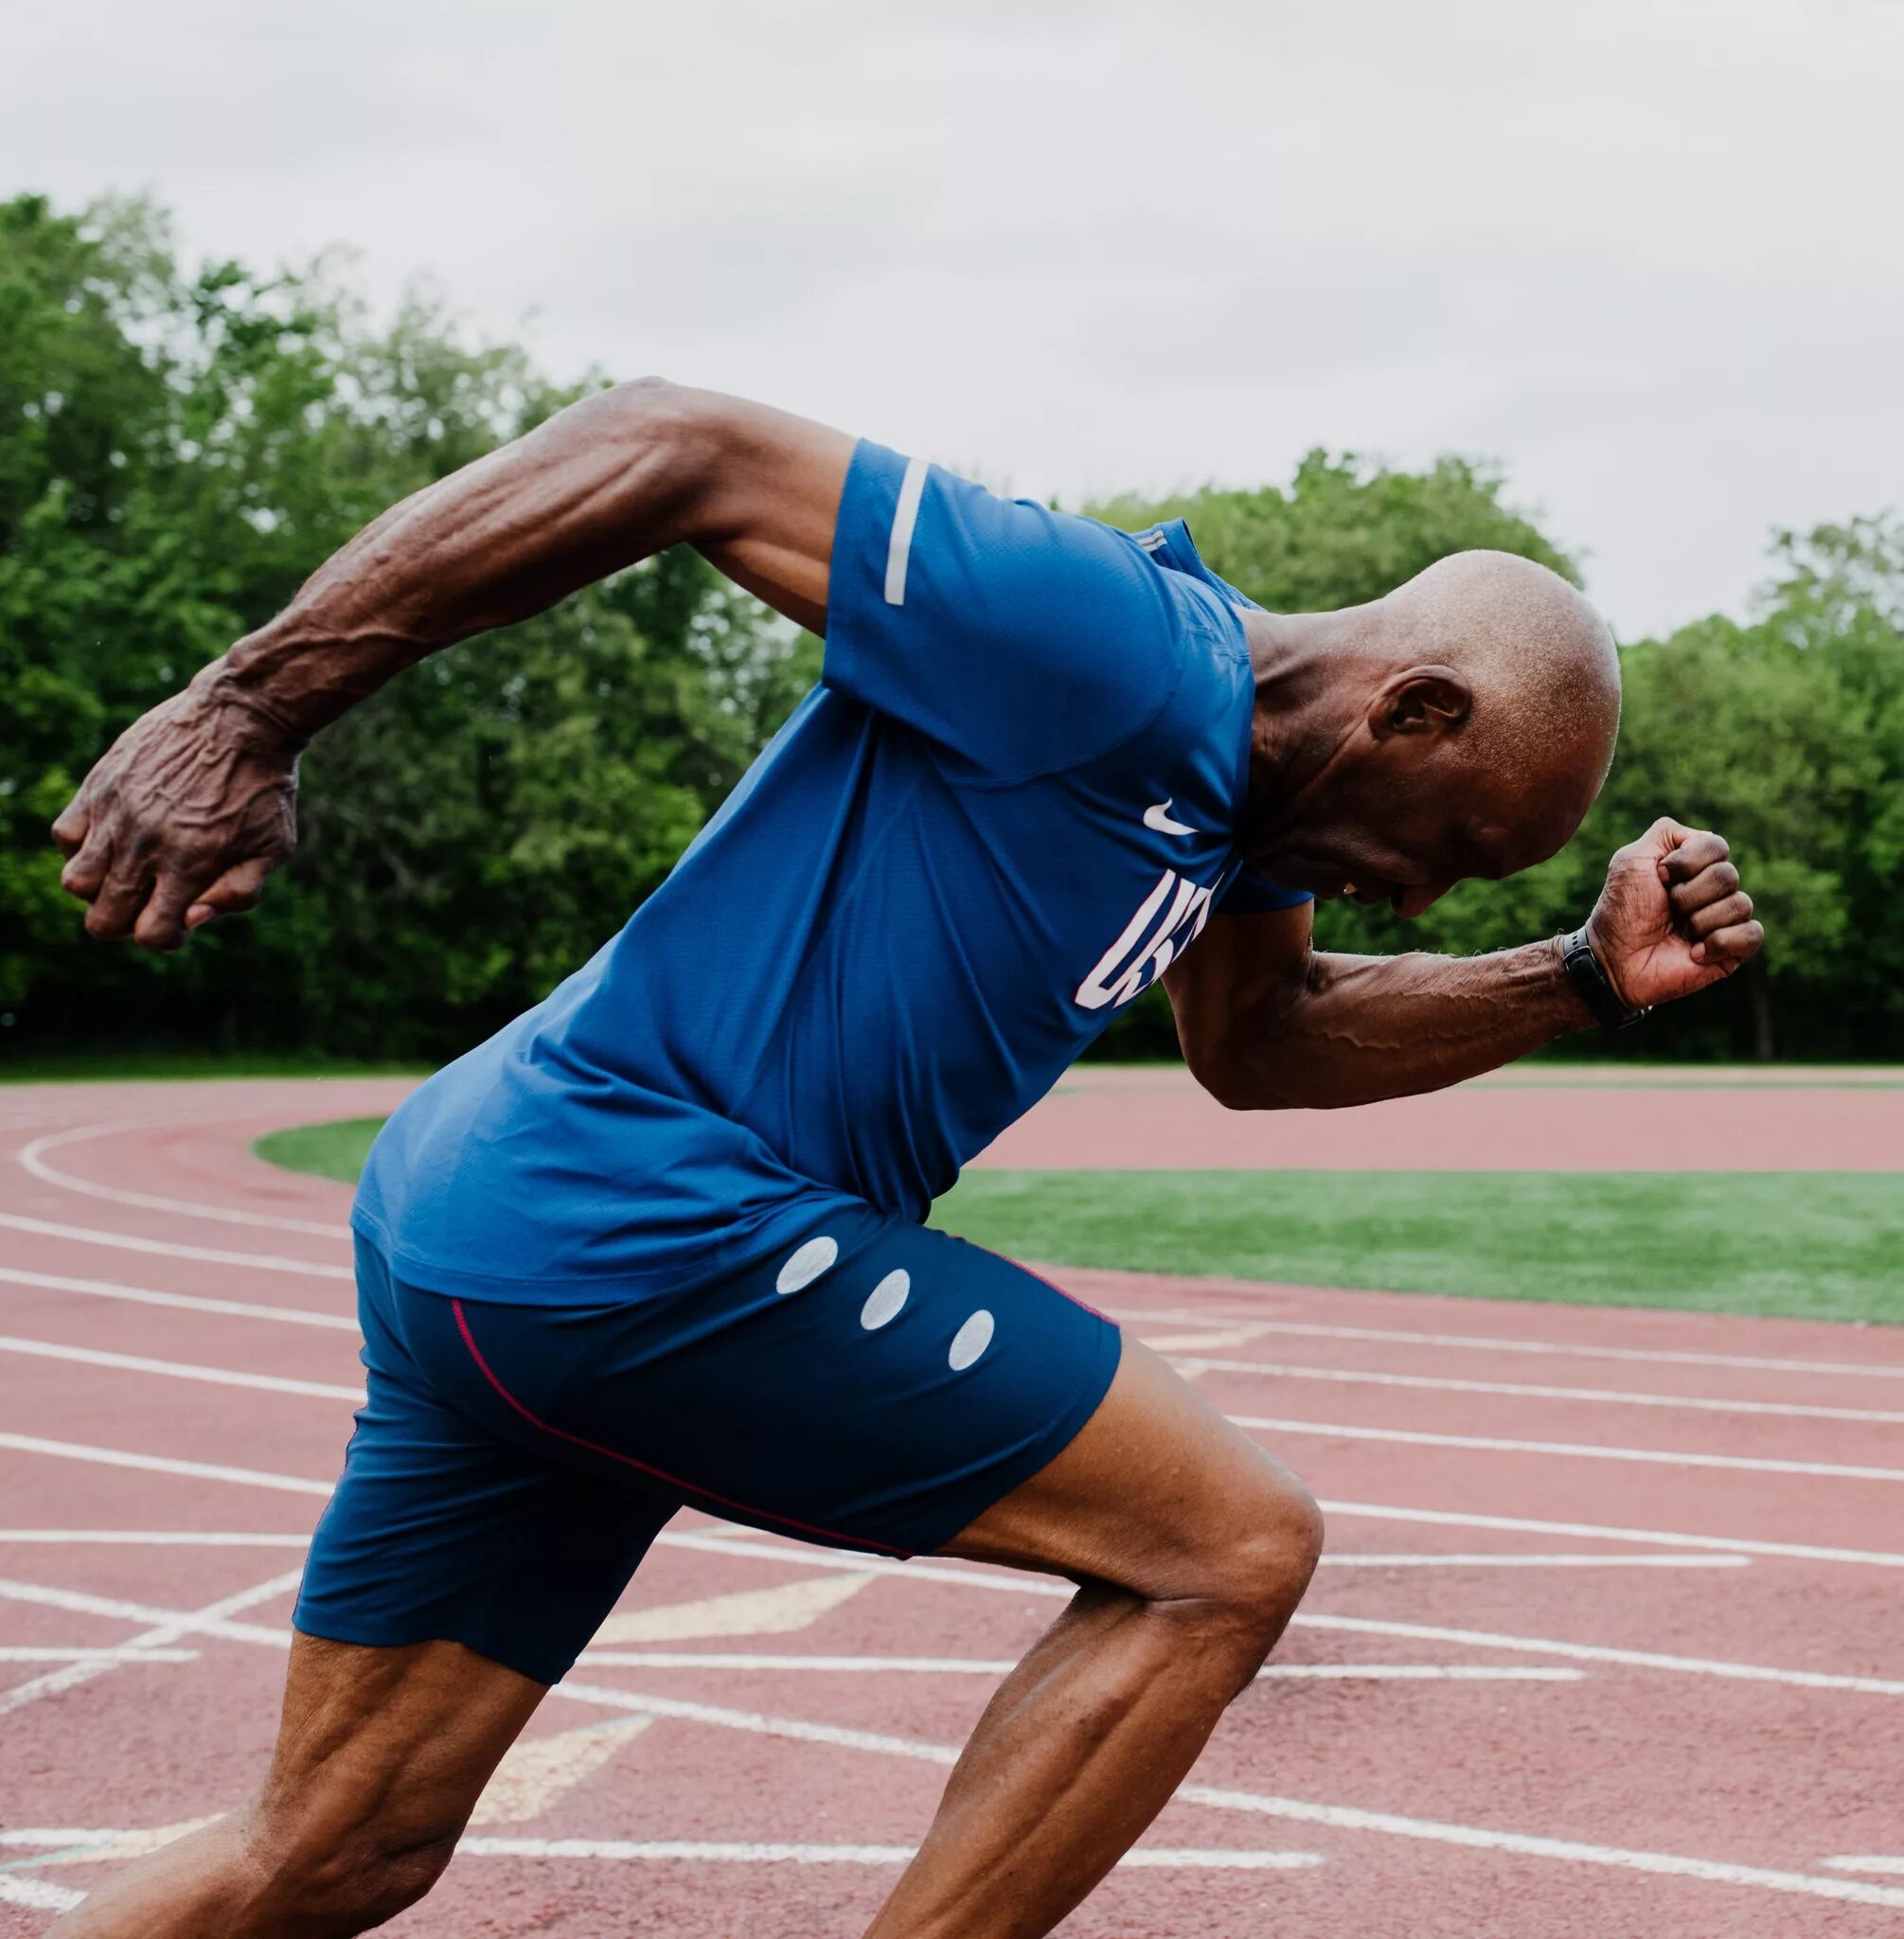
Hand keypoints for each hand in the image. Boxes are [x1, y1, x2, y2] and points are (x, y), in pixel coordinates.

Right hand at [51, 668, 299, 951]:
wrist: (242, 717)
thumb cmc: (265, 787)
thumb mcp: (275, 846)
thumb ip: (239, 892)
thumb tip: (192, 920)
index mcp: (191, 864)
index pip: (150, 934)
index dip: (164, 939)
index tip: (177, 923)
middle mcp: (146, 843)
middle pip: (105, 918)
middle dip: (127, 922)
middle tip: (152, 900)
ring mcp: (117, 813)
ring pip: (76, 881)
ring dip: (99, 889)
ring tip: (129, 872)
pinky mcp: (100, 785)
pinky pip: (65, 834)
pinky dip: (80, 848)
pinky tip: (111, 840)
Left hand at [1584, 817, 1763, 1010]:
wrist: (1614, 959)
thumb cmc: (1621, 911)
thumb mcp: (1632, 860)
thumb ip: (1666, 833)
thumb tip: (1706, 835)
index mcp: (1695, 866)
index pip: (1716, 846)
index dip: (1685, 863)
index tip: (1659, 879)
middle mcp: (1714, 889)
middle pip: (1728, 875)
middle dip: (1688, 895)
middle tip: (1667, 909)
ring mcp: (1726, 919)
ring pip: (1740, 904)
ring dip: (1700, 921)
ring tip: (1679, 932)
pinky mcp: (1733, 950)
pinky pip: (1752, 934)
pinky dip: (1720, 942)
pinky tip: (1695, 952)